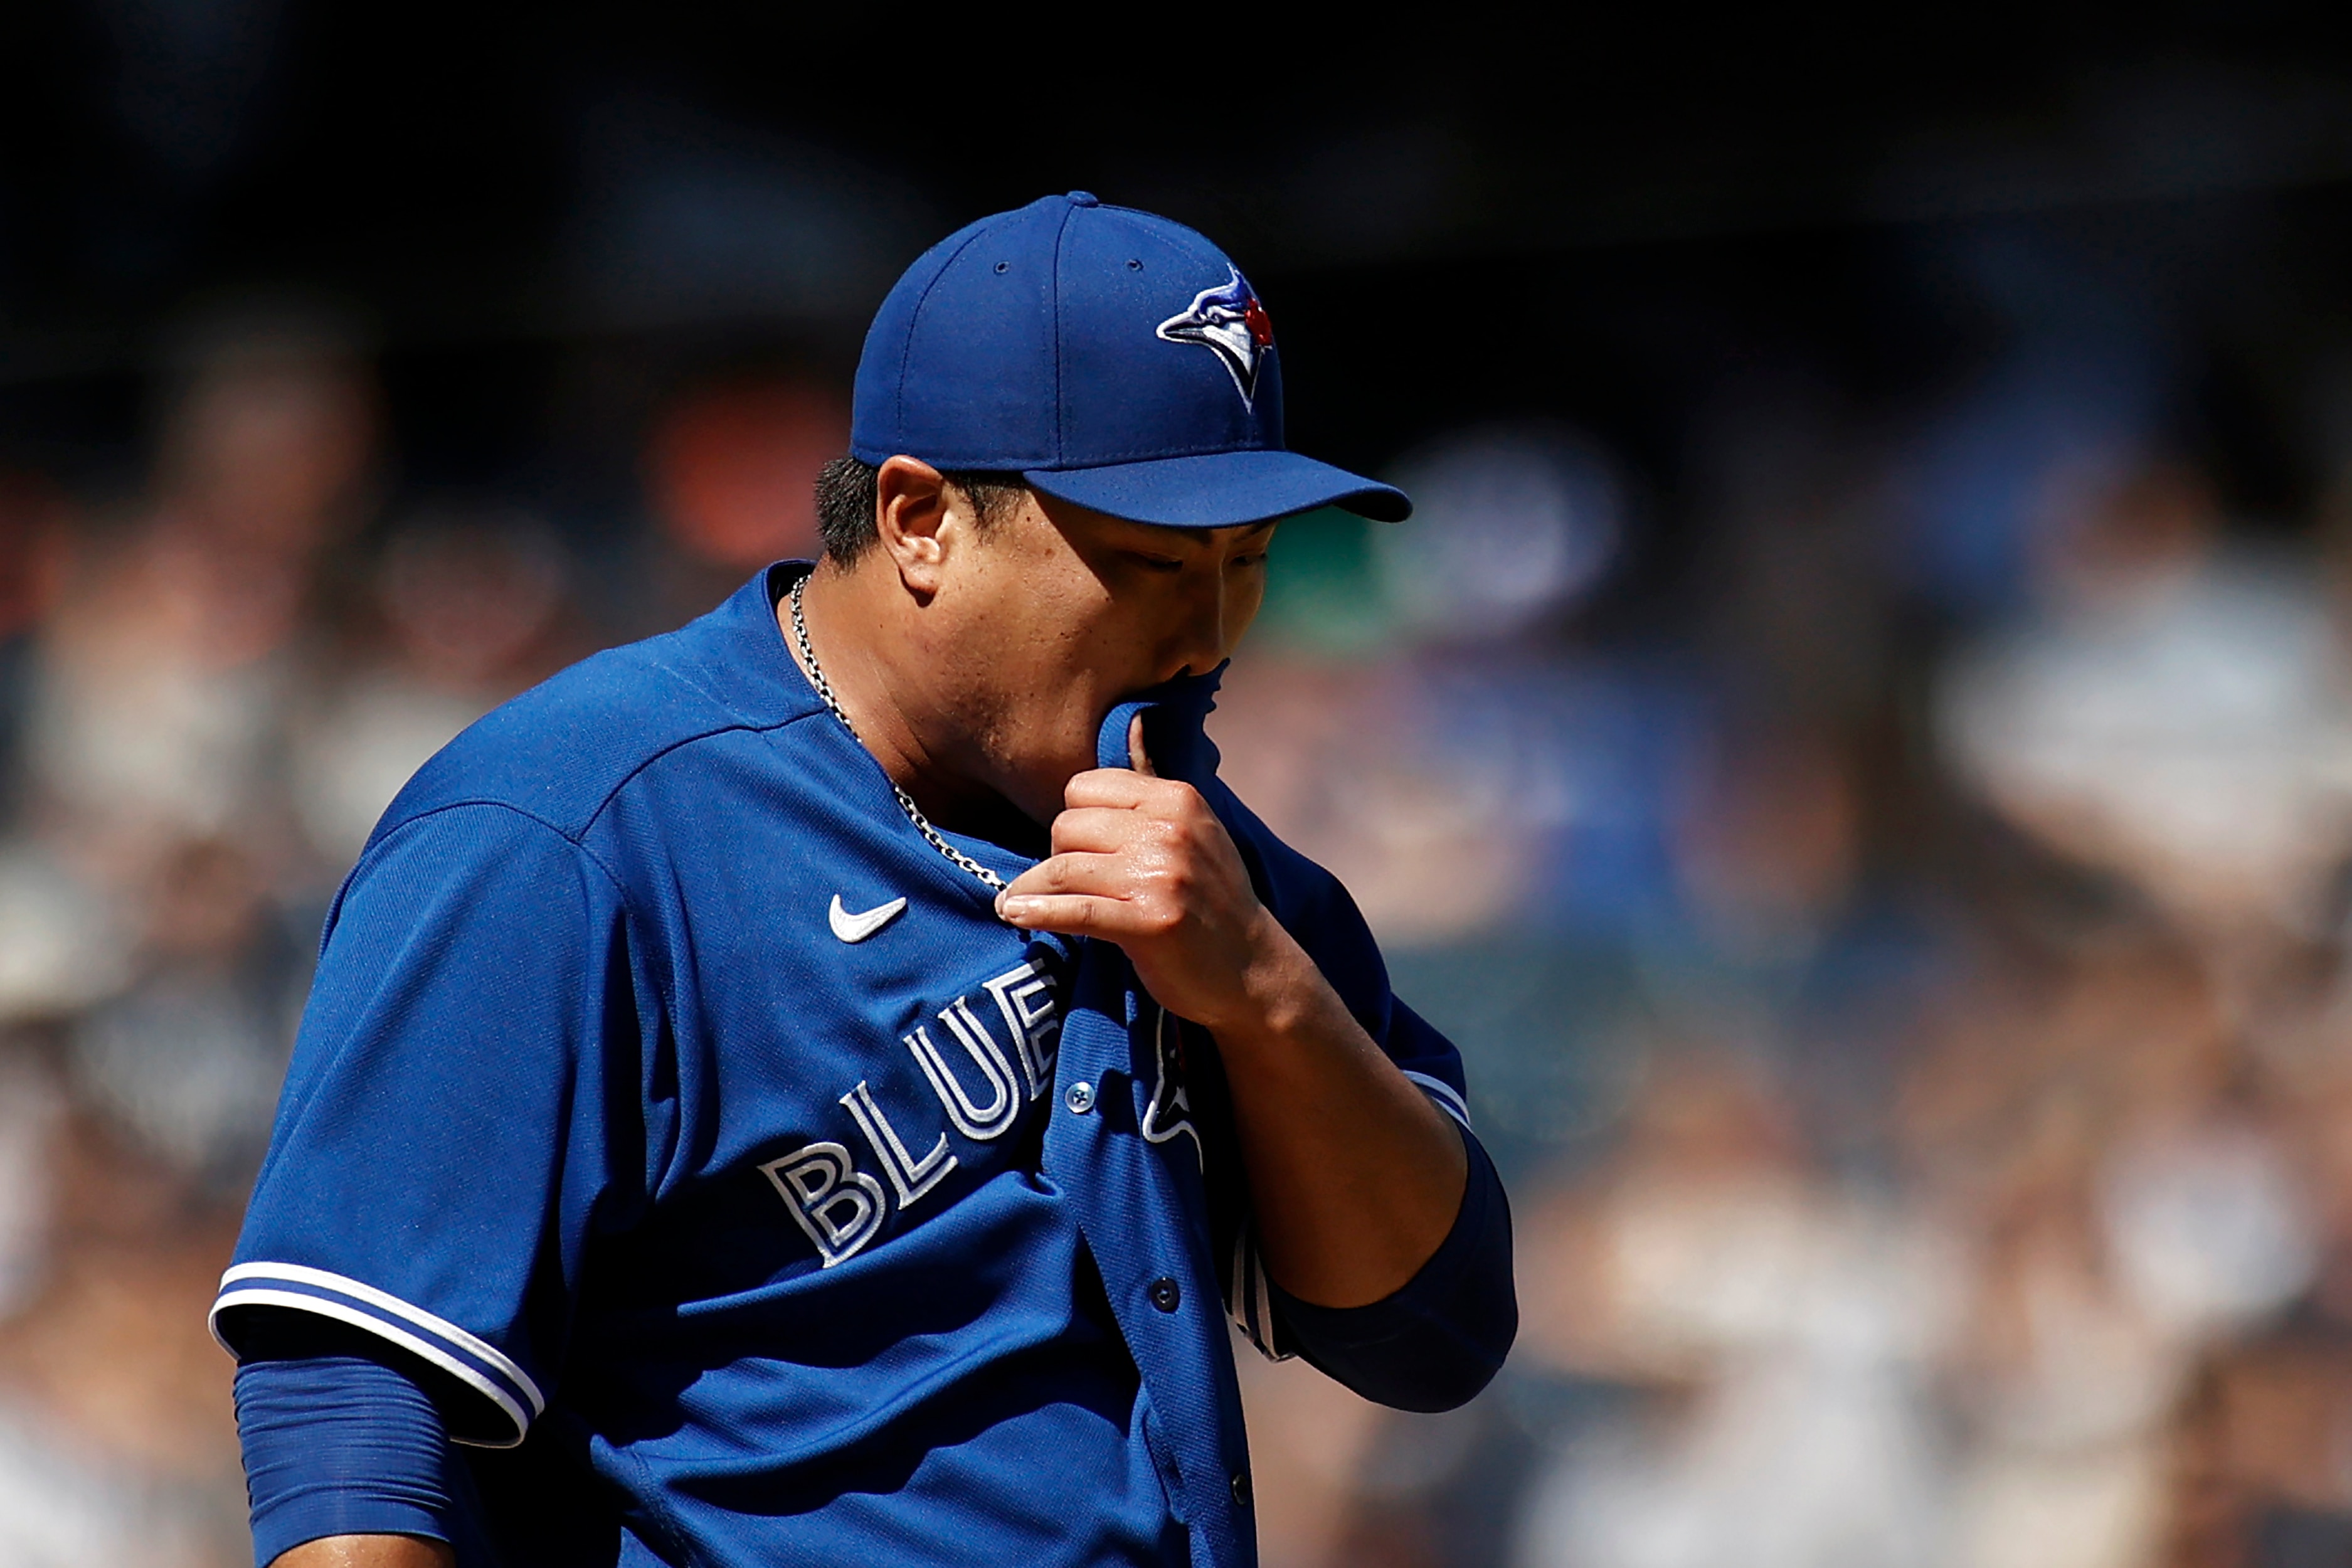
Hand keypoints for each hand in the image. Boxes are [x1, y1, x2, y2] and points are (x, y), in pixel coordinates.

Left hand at [997, 717, 1293, 1032]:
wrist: (1252, 970)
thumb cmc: (1212, 899)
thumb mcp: (1194, 828)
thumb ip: (1152, 781)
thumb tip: (1133, 719)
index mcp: (1177, 798)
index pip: (1083, 788)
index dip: (1072, 820)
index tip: (1075, 849)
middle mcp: (1169, 830)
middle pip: (1066, 826)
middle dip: (1054, 855)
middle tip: (1059, 883)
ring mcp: (1161, 876)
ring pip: (1062, 868)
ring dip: (1031, 889)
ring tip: (1017, 903)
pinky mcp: (1150, 922)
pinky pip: (1073, 910)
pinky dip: (1036, 913)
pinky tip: (1014, 914)